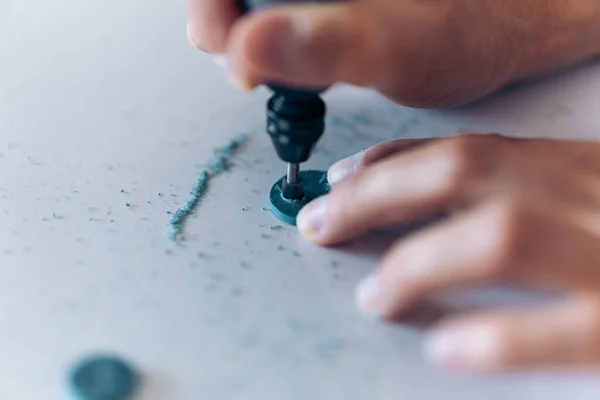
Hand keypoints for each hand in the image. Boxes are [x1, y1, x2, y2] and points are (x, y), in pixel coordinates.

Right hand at [187, 0, 599, 106]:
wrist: (515, 23)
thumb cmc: (481, 25)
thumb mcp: (407, 46)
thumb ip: (329, 46)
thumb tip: (248, 48)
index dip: (212, 0)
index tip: (216, 37)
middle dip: (225, 18)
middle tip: (237, 59)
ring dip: (245, 30)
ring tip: (265, 66)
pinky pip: (281, 4)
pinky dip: (271, 34)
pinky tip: (291, 58)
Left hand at [297, 133, 599, 371]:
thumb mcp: (599, 195)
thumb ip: (542, 191)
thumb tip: (451, 207)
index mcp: (584, 170)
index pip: (472, 151)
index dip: (394, 163)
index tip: (342, 177)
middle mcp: (594, 199)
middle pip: (464, 174)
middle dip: (374, 196)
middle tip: (320, 223)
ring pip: (499, 237)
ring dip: (417, 264)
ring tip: (374, 296)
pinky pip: (562, 330)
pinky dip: (495, 338)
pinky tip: (444, 347)